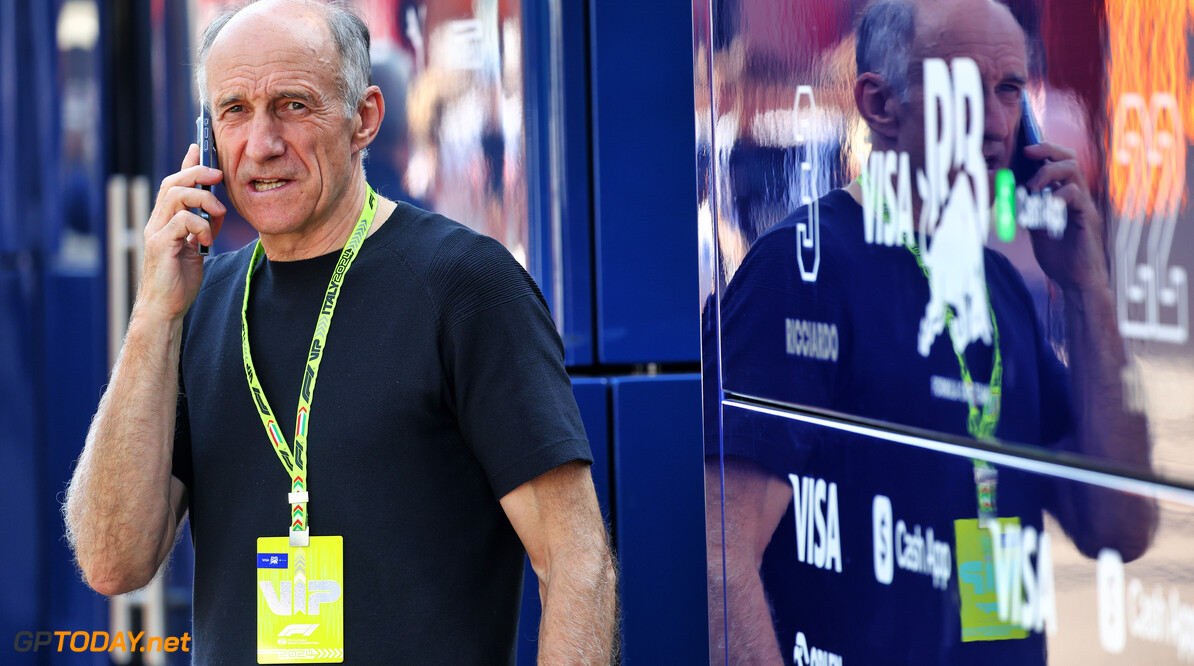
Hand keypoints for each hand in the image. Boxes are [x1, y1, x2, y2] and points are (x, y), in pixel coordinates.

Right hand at [135, 144, 225, 321]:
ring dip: (203, 200)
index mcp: (165, 220)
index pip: (173, 182)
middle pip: (172, 183)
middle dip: (197, 173)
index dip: (186, 163)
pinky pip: (182, 221)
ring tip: (218, 215)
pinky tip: (209, 238)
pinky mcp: (161, 245)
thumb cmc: (180, 279)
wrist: (166, 307)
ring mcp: (156, 233)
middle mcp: (156, 222)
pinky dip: (201, 225)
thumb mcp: (196, 246)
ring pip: (176, 196)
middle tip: (219, 176)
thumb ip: (201, 225)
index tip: (199, 147)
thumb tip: (214, 206)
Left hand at [1021, 142, 1108, 292]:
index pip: (1060, 162)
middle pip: (1069, 159)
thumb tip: (1010, 194)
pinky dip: (1057, 196)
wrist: (1076, 281)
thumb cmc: (1059, 256)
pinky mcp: (1087, 218)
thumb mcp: (1036, 228)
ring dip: (1049, 172)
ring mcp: (1084, 205)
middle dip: (1048, 150)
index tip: (1024, 148)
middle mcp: (1077, 196)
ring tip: (1031, 186)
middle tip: (1027, 152)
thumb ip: (1028, 210)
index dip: (1044, 151)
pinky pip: (1076, 196)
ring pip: (1073, 172)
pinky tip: (1044, 206)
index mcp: (1064, 196)